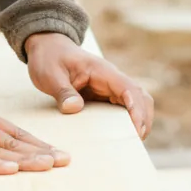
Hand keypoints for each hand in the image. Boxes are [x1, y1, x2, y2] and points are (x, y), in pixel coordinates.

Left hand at [25, 32, 154, 139]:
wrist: (47, 47)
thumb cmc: (49, 58)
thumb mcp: (50, 74)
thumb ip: (62, 91)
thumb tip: (75, 108)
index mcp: (101, 71)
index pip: (128, 89)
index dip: (136, 110)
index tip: (136, 131)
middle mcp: (111, 79)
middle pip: (140, 96)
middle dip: (143, 119)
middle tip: (135, 142)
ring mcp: (110, 87)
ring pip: (136, 102)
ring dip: (139, 120)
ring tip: (132, 143)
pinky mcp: (105, 95)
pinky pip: (123, 108)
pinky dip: (128, 121)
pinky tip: (121, 137)